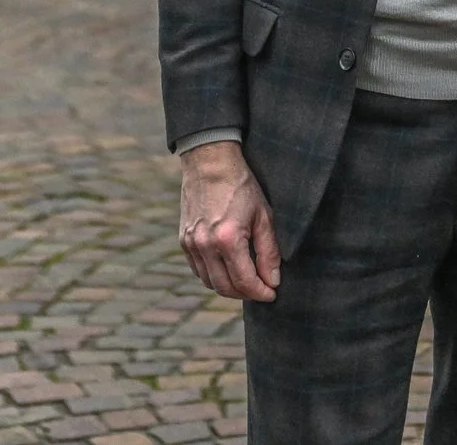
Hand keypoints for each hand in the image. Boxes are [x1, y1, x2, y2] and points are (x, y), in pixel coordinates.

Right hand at [179, 142, 279, 301]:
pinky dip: (213, 276)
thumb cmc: (241, 186)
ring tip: (246, 282)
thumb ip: (269, 251)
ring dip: (229, 288)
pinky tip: (228, 269)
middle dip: (246, 294)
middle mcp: (205, 245)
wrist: (210, 162)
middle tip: (261, 290)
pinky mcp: (183, 240)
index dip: (261, 292)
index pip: (245, 281)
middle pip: (225, 287)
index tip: (272, 293)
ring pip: (209, 282)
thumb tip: (273, 281)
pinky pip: (198, 269)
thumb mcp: (263, 216)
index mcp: (228, 239)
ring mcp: (191, 243)